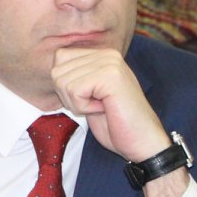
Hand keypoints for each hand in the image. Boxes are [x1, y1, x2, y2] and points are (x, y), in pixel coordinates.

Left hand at [51, 46, 187, 196]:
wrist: (144, 142)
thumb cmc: (116, 123)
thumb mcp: (89, 95)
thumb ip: (75, 76)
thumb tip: (52, 69)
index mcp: (101, 55)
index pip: (59, 58)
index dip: (65, 86)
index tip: (88, 98)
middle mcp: (106, 54)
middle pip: (57, 70)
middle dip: (69, 95)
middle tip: (95, 105)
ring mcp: (109, 62)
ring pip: (62, 80)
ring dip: (77, 102)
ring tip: (101, 107)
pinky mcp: (110, 76)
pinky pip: (74, 90)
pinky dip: (83, 107)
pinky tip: (104, 109)